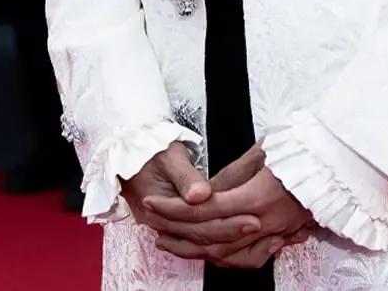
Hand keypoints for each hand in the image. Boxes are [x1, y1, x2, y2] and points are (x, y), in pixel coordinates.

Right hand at [122, 143, 263, 259]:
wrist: (129, 149)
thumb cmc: (149, 148)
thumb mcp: (168, 156)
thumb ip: (186, 176)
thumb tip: (201, 194)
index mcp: (157, 209)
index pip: (197, 225)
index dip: (225, 223)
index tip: (251, 217)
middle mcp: (160, 222)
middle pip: (199, 236)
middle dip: (230, 232)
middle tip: (258, 225)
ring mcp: (164, 224)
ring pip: (198, 239)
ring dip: (225, 238)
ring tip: (250, 232)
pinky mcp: (171, 220)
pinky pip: (193, 235)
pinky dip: (214, 237)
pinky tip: (232, 236)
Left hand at [144, 147, 311, 267]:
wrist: (337, 164)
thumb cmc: (302, 149)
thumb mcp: (264, 150)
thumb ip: (232, 173)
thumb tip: (204, 191)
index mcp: (256, 197)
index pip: (204, 209)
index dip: (174, 209)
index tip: (153, 204)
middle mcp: (263, 222)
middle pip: (210, 237)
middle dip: (176, 233)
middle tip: (153, 225)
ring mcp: (273, 234)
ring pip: (226, 255)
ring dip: (193, 251)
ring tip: (170, 243)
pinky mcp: (281, 237)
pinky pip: (248, 260)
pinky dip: (224, 261)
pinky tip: (208, 254)